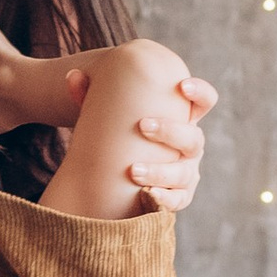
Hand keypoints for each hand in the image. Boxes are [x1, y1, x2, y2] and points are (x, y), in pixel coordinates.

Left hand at [73, 65, 217, 211]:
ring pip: (183, 173)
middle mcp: (190, 147)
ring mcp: (186, 173)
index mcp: (183, 119)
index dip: (200, 93)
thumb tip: (72, 76)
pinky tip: (145, 194)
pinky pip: (176, 201)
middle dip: (171, 132)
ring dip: (161, 172)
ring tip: (134, 170)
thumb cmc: (119, 134)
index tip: (182, 86)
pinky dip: (163, 199)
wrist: (118, 174)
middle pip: (193, 138)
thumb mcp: (108, 113)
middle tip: (144, 126)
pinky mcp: (178, 197)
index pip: (204, 102)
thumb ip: (90, 94)